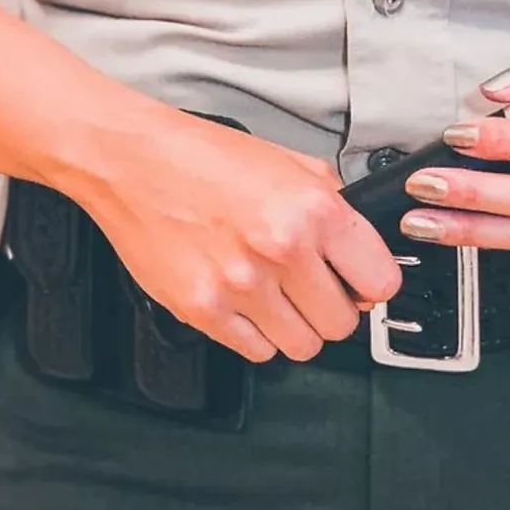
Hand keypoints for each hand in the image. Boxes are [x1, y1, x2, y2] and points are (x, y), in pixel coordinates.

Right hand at [67, 108, 401, 362]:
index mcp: (312, 211)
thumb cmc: (204, 157)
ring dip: (298, 327)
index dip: (372, 285)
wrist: (130, 160)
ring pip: (303, 346)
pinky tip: (248, 304)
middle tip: (317, 291)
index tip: (362, 284)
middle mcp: (280, 251)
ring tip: (280, 298)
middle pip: (343, 324)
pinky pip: (256, 351)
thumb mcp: (291, 163)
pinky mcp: (203, 310)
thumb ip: (335, 206)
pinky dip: (258, 335)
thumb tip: (363, 250)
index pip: (379, 282)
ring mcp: (240, 286)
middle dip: (335, 310)